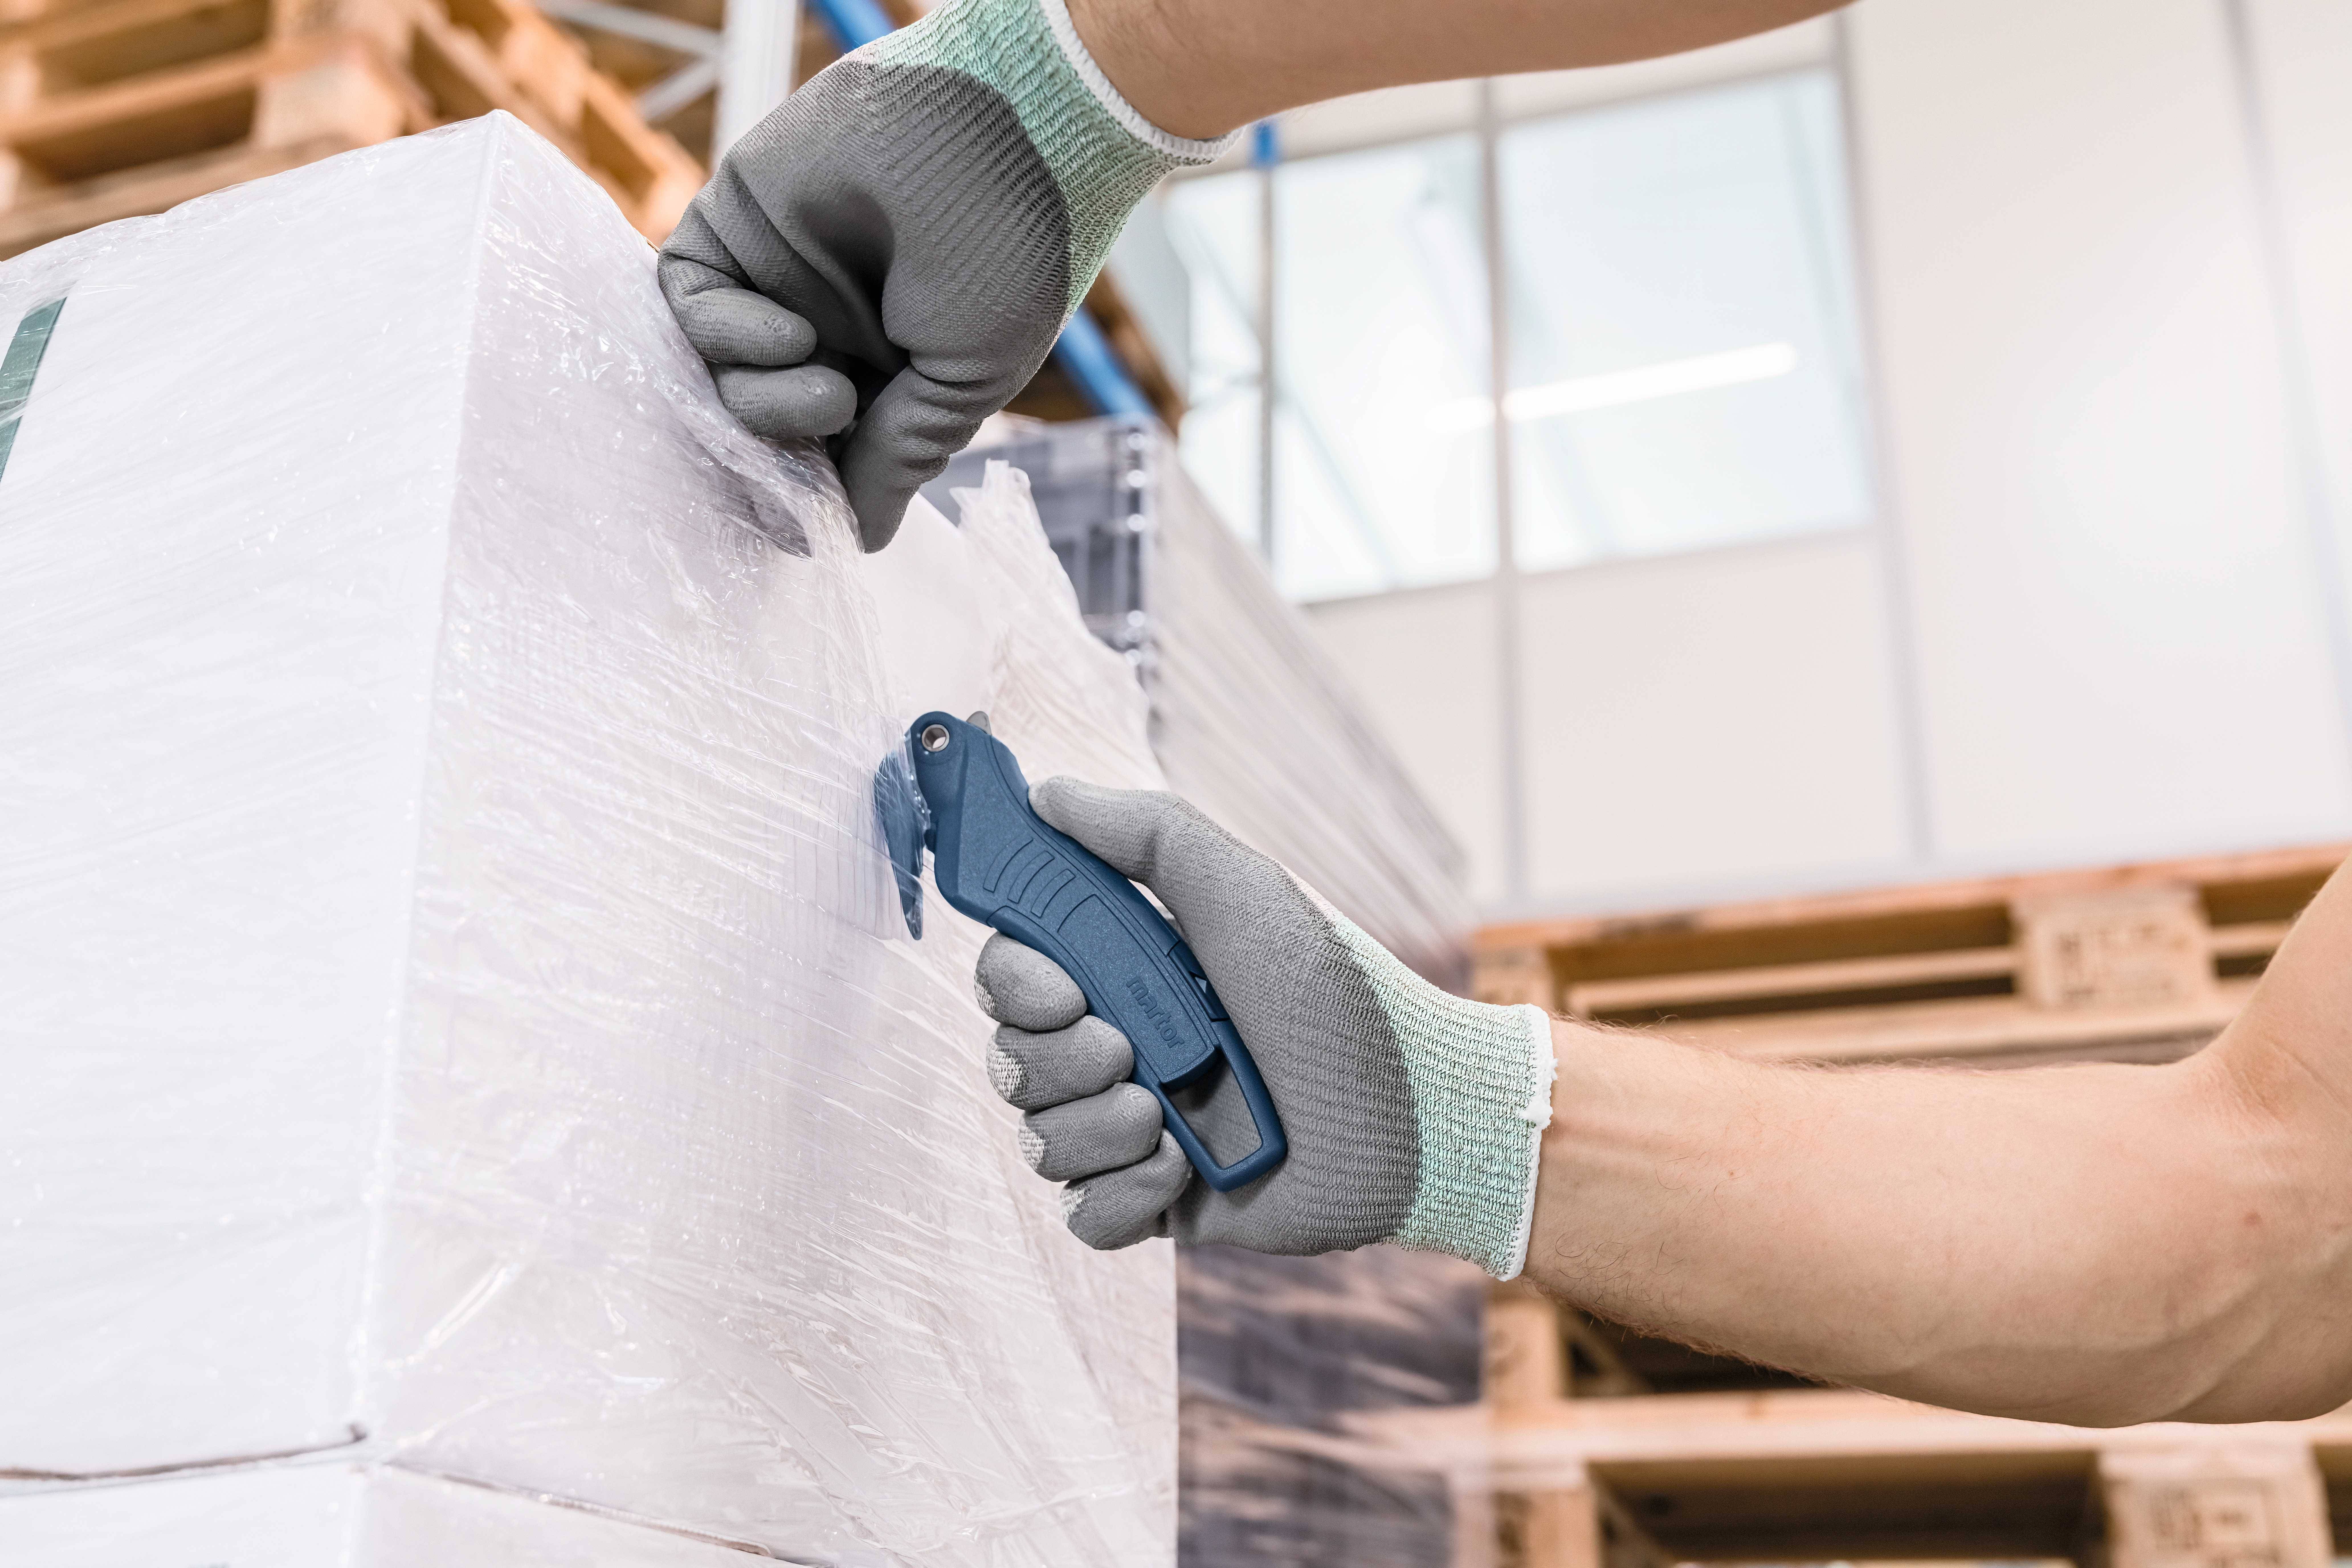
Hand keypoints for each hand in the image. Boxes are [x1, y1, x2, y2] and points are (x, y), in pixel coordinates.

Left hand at [656, 0, 1231, 550]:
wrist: (1005, 130)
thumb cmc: (1012, 252)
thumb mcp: (966, 380)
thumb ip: (900, 454)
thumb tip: (861, 539)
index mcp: (888, 371)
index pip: (824, 454)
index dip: (810, 498)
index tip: (821, 526)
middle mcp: (827, 329)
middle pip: (757, 425)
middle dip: (778, 459)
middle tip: (817, 466)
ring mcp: (777, 278)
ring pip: (716, 375)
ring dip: (762, 406)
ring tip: (828, 392)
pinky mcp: (735, 223)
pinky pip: (687, 301)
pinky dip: (723, 335)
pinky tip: (790, 335)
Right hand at [974, 779, 1555, 1276]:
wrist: (1408, 1114)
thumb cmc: (1335, 995)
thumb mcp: (1245, 892)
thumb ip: (1147, 834)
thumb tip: (1050, 794)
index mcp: (1128, 974)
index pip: (1011, 975)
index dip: (1013, 982)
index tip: (1060, 988)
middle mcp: (1121, 1048)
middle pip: (1011, 1058)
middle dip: (1057, 1059)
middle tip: (1127, 1050)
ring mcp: (1136, 1128)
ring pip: (1041, 1140)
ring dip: (1095, 1126)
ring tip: (1166, 1116)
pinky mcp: (1159, 1202)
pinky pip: (1083, 1215)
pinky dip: (1122, 1195)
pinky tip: (1182, 1170)